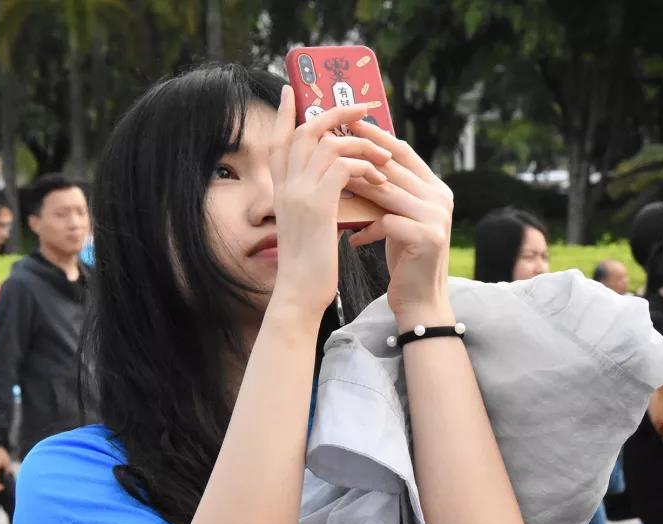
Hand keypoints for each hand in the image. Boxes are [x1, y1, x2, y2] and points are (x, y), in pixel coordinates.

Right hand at [269, 86, 392, 317]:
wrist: (301, 293)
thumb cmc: (309, 265)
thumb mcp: (308, 224)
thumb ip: (315, 198)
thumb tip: (337, 181)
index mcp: (280, 189)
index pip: (278, 140)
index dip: (285, 115)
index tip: (292, 92)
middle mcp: (285, 185)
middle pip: (304, 130)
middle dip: (335, 113)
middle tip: (363, 108)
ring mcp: (299, 193)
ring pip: (328, 143)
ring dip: (361, 143)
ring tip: (384, 154)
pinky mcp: (318, 204)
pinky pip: (344, 166)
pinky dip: (366, 167)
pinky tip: (380, 180)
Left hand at [345, 120, 454, 330]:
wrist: (420, 301)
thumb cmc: (404, 258)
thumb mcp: (397, 218)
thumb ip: (388, 193)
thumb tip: (354, 164)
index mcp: (436, 188)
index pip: (403, 152)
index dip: (376, 136)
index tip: (347, 122)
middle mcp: (441, 198)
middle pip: (393, 168)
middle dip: (358, 155)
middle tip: (328, 143)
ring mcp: (437, 217)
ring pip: (387, 192)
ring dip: (356, 187)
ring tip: (329, 184)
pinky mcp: (427, 238)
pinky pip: (386, 223)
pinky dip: (365, 229)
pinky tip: (352, 238)